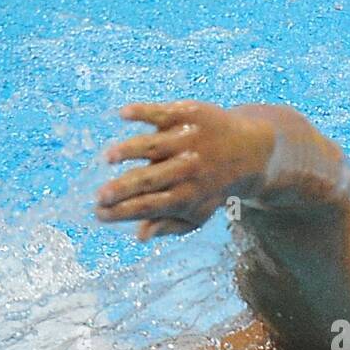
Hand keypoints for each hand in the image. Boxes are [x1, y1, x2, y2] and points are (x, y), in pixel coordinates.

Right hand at [95, 101, 272, 239]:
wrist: (251, 152)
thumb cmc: (213, 188)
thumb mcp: (197, 212)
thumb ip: (168, 225)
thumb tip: (139, 237)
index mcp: (187, 196)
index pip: (149, 206)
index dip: (123, 212)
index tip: (98, 213)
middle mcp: (188, 169)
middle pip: (149, 180)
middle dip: (123, 189)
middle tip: (99, 195)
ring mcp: (188, 140)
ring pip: (154, 145)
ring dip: (129, 151)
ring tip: (109, 158)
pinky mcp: (190, 115)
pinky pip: (163, 113)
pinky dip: (144, 112)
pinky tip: (123, 115)